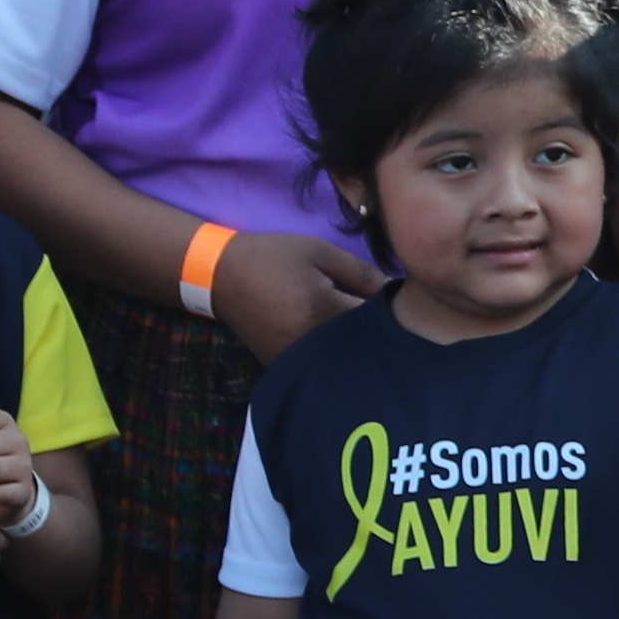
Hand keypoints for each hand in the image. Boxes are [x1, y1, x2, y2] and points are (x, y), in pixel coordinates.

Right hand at [214, 229, 383, 363]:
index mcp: (322, 309)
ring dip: (354, 347)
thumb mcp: (321, 252)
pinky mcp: (281, 366)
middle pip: (361, 346)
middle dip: (375, 333)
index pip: (375, 321)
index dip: (391, 312)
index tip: (395, 302)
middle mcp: (309, 341)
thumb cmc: (274, 257)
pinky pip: (319, 366)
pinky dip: (331, 355)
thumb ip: (362, 273)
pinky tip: (333, 339)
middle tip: (376, 313)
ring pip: (342, 360)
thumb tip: (398, 292)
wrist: (221, 276)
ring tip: (354, 325)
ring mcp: (294, 358)